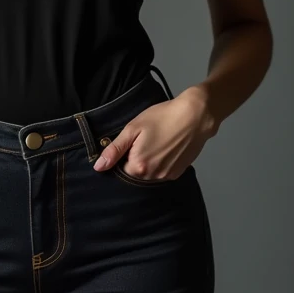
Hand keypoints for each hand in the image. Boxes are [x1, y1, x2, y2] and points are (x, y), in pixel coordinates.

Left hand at [92, 88, 217, 180]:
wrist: (195, 116)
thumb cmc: (162, 117)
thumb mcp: (133, 129)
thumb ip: (115, 150)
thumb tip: (98, 168)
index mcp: (139, 166)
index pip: (121, 169)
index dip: (124, 154)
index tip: (133, 141)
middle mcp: (153, 176)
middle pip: (136, 172)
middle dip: (136, 158)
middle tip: (146, 139)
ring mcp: (167, 176)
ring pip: (149, 173)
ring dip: (149, 162)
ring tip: (157, 141)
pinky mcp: (179, 173)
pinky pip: (162, 172)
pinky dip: (161, 163)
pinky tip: (166, 147)